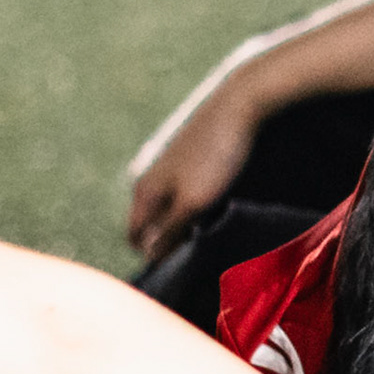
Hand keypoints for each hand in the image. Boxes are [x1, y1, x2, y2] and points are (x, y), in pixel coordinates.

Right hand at [127, 48, 271, 259]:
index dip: (153, 257)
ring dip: (183, 227)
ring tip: (210, 234)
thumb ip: (170, 230)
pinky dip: (193, 210)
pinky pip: (182, 198)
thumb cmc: (215, 157)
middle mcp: (150, 180)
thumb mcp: (193, 202)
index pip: (135, 237)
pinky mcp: (188, 163)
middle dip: (168, 243)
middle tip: (199, 253)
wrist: (238, 106)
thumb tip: (150, 257)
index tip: (182, 267)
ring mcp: (168, 171)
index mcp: (144, 191)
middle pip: (151, 226)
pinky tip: (216, 211)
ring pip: (168, 211)